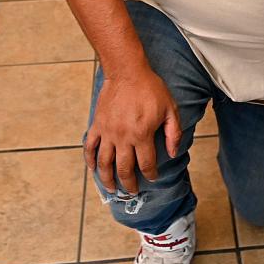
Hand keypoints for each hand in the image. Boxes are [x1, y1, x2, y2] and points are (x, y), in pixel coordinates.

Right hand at [85, 68, 181, 194]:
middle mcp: (123, 137)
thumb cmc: (150, 89)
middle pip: (124, 169)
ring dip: (108, 179)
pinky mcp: (97, 125)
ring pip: (104, 163)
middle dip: (130, 184)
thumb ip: (174, 133)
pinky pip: (90, 147)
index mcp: (142, 134)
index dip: (151, 174)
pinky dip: (89, 160)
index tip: (153, 178)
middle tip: (133, 192)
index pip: (146, 164)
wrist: (127, 72)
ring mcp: (107, 132)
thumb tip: (172, 154)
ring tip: (112, 189)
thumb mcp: (170, 109)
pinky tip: (93, 169)